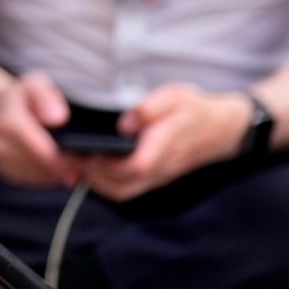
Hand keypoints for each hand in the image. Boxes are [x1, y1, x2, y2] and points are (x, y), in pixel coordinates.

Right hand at [0, 69, 84, 189]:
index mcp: (7, 122)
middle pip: (45, 166)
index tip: (84, 155)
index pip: (45, 152)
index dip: (68, 158)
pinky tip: (53, 161)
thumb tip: (57, 119)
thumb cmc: (21, 96)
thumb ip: (47, 97)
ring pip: (42, 175)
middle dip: (66, 164)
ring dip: (58, 170)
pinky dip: (48, 174)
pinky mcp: (4, 171)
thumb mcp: (36, 84)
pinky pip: (35, 180)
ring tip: (69, 157)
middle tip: (81, 156)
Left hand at [87, 83, 254, 201]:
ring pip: (123, 192)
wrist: (223, 131)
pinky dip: (104, 183)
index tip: (82, 152)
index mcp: (166, 145)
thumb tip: (124, 124)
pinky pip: (126, 189)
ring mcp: (158, 177)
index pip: (136, 166)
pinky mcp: (153, 179)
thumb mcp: (176, 96)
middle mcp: (161, 167)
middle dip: (91, 176)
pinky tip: (87, 166)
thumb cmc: (194, 110)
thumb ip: (150, 108)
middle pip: (123, 186)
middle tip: (65, 158)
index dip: (107, 164)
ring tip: (72, 162)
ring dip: (95, 182)